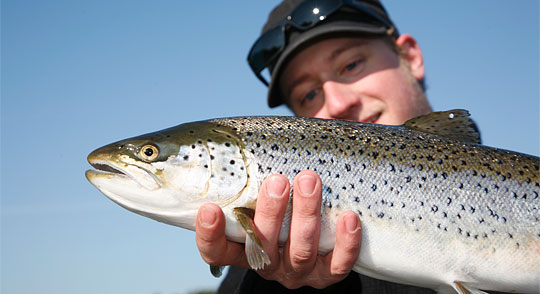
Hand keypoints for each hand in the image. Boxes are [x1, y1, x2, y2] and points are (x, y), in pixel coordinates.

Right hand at [195, 170, 361, 288]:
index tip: (210, 208)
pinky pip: (338, 265)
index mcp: (242, 248)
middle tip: (277, 181)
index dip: (210, 235)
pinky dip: (345, 243)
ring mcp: (297, 272)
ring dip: (305, 215)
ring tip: (309, 180)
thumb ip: (248, 177)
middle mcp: (267, 263)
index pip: (216, 250)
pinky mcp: (327, 275)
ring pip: (300, 251)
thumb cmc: (281, 207)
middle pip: (262, 245)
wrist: (318, 239)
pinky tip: (348, 217)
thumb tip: (246, 138)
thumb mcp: (260, 196)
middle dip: (270, 212)